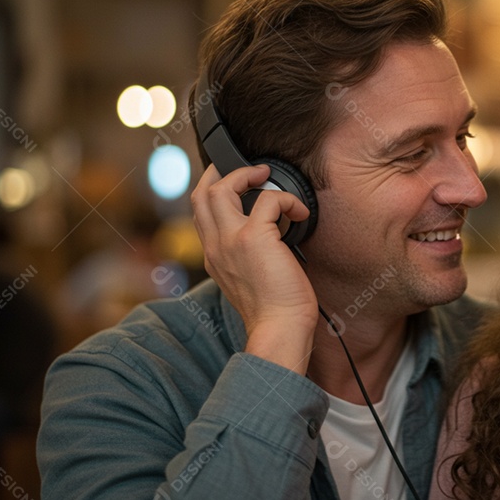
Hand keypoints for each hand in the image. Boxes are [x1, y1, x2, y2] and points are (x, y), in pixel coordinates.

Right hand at [191, 164, 317, 372]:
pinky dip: (287, 200)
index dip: (214, 190)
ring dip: (247, 175)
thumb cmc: (275, 309)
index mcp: (213, 256)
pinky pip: (268, 200)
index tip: (236, 184)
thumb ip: (247, 254)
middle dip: (223, 172)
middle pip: (201, 193)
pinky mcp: (254, 238)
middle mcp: (215, 246)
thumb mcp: (249, 278)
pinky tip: (299, 212)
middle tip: (251, 171)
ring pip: (220, 187)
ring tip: (268, 178)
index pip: (200, 212)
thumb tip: (271, 233)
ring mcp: (230, 241)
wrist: (280, 329)